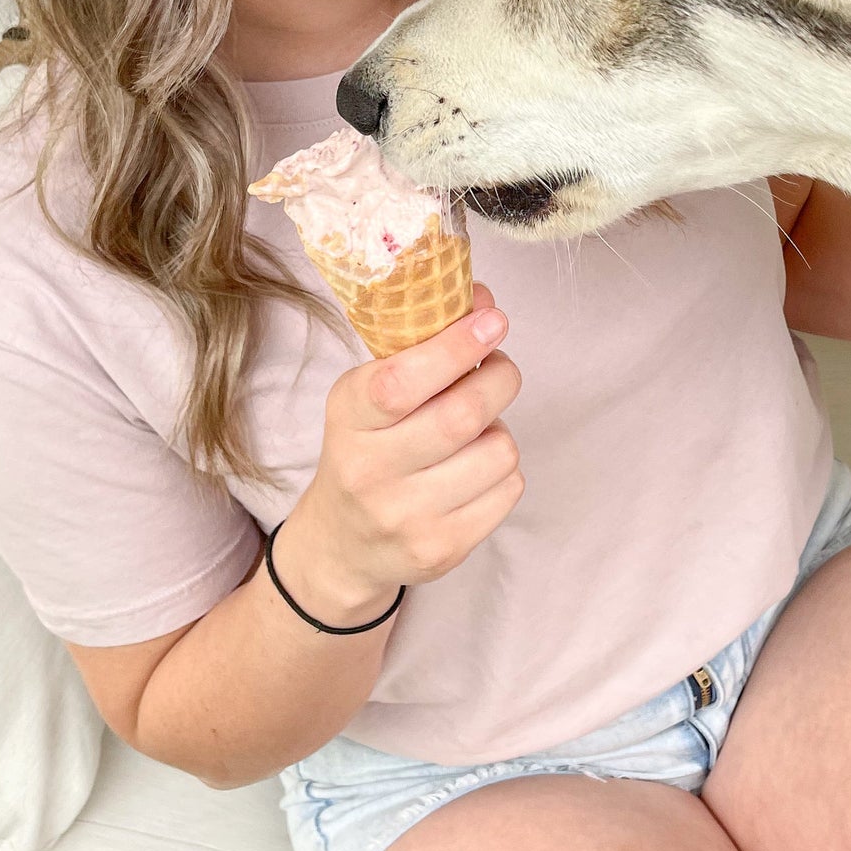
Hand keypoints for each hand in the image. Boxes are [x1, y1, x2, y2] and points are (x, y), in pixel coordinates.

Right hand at [276, 285, 523, 623]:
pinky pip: (508, 491)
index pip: (401, 381)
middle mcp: (369, 471)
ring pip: (497, 452)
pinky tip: (475, 469)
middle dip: (499, 377)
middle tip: (500, 366)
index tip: (491, 319)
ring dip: (500, 429)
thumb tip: (482, 299)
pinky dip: (505, 469)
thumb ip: (420, 346)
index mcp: (348, 417)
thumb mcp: (368, 394)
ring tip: (476, 431)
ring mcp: (405, 517)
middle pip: (462, 416)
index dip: (455, 346)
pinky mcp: (441, 550)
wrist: (341, 544)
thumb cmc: (366, 449)